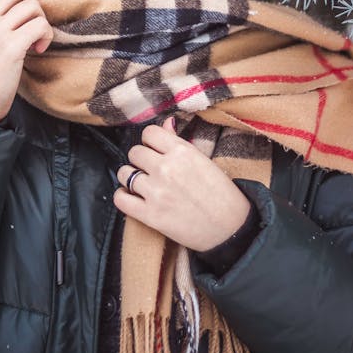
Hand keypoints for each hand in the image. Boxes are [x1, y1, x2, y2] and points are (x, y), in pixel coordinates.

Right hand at [0, 0, 52, 122]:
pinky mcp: (10, 47)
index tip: (27, 14)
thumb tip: (19, 7)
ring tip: (37, 41)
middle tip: (36, 25)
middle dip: (35, 4)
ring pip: (32, 6)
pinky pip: (40, 26)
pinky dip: (46, 35)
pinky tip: (39, 49)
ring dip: (42, 21)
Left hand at [114, 118, 250, 251]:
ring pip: (124, 173)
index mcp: (182, 151)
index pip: (149, 133)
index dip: (150, 142)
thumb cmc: (220, 193)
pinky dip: (123, 197)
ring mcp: (156, 192)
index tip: (155, 151)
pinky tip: (133, 198)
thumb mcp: (202, 160)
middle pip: (134, 152)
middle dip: (140, 160)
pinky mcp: (150, 215)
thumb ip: (178, 141)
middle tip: (151, 170)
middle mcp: (166, 168)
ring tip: (142, 184)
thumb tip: (165, 122)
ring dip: (130, 177)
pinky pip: (120, 199)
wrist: (231, 229)